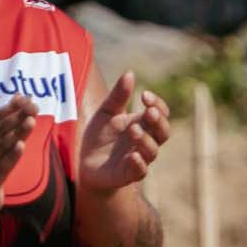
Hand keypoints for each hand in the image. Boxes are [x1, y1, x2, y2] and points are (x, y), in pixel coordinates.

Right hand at [0, 97, 35, 222]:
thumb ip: (4, 126)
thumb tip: (21, 99)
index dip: (10, 108)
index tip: (26, 98)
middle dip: (16, 117)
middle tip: (32, 106)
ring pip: (1, 146)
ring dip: (16, 132)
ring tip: (30, 120)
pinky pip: (1, 167)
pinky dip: (11, 156)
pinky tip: (21, 146)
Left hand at [80, 71, 173, 193]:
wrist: (83, 162)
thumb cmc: (98, 136)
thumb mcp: (105, 112)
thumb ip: (118, 96)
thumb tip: (130, 73)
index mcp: (143, 124)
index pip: (161, 113)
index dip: (157, 104)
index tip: (144, 95)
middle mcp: (145, 141)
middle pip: (164, 132)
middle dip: (159, 121)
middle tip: (149, 112)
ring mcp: (138, 158)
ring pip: (153, 151)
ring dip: (146, 140)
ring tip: (133, 130)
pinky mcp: (128, 174)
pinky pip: (140, 171)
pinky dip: (138, 164)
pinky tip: (132, 156)